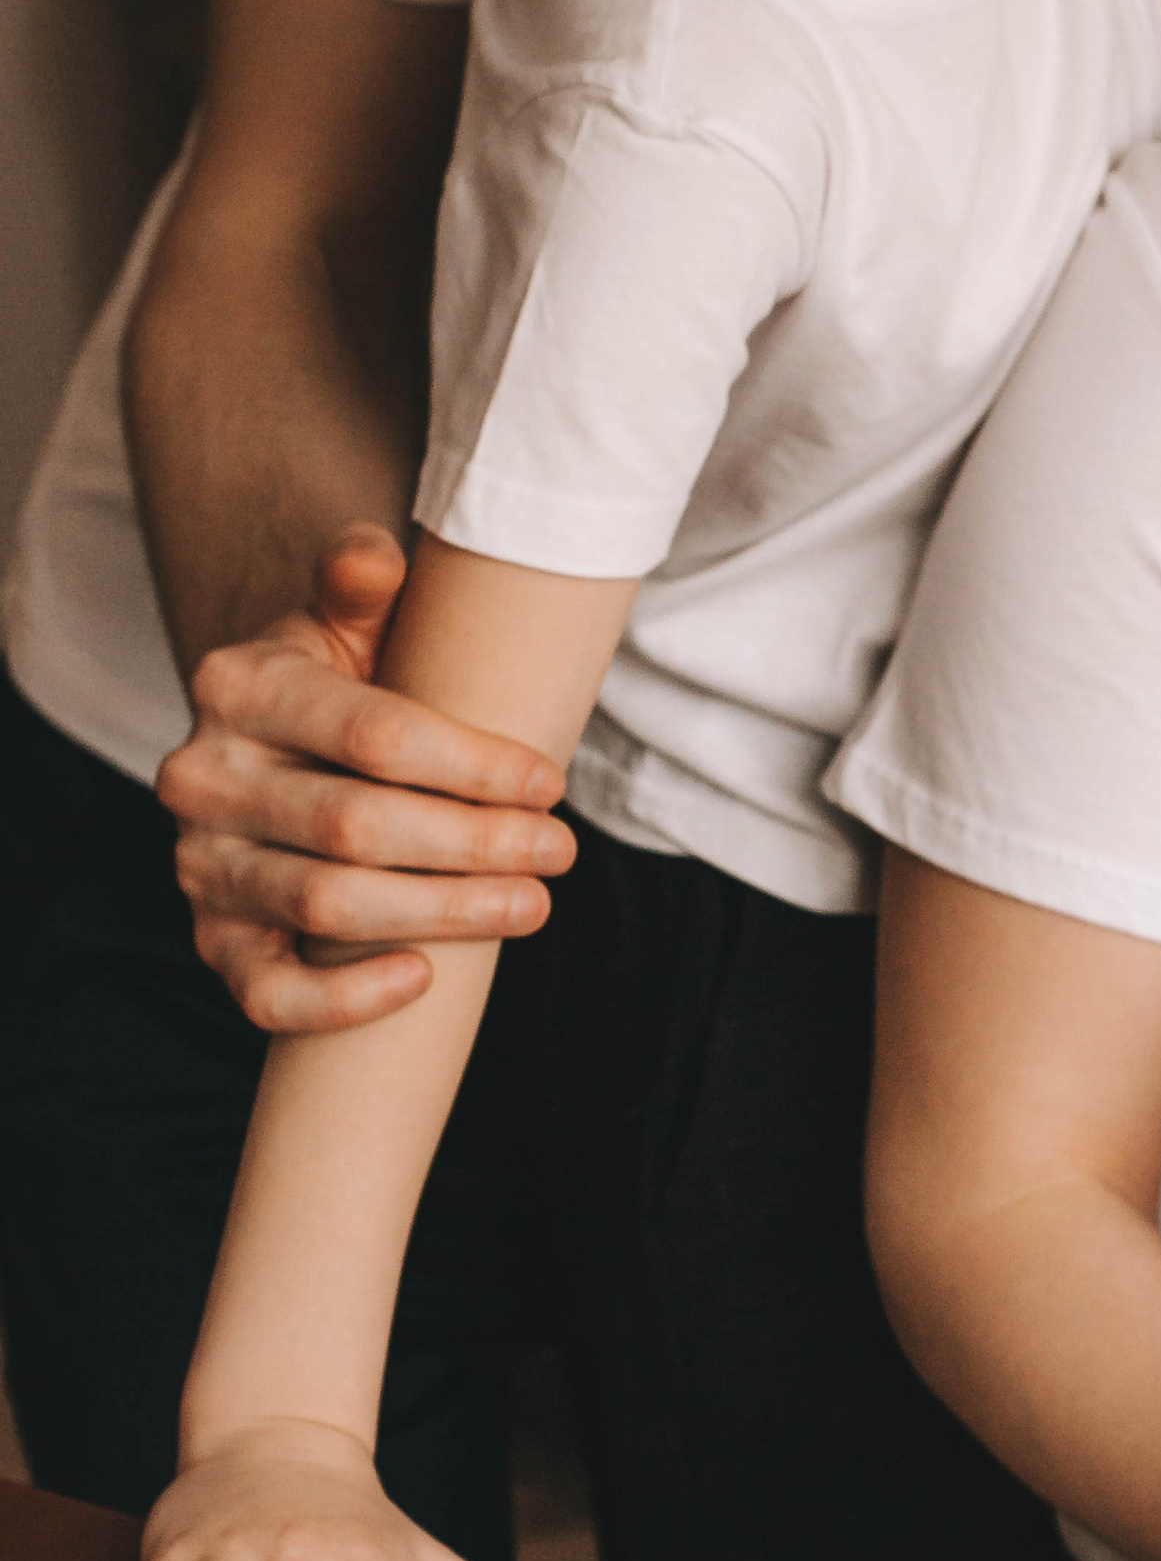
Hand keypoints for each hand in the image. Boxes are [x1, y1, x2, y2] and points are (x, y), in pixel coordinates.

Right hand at [159, 524, 574, 1034]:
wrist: (269, 741)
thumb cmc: (338, 676)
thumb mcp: (348, 616)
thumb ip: (360, 581)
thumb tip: (373, 561)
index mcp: (239, 685)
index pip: (374, 734)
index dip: (473, 765)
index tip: (550, 783)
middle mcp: (202, 776)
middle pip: (356, 827)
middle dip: (475, 845)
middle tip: (560, 852)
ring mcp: (200, 864)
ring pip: (326, 907)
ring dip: (442, 915)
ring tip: (530, 905)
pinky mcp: (210, 938)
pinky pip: (266, 993)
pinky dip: (342, 1000)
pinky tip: (425, 979)